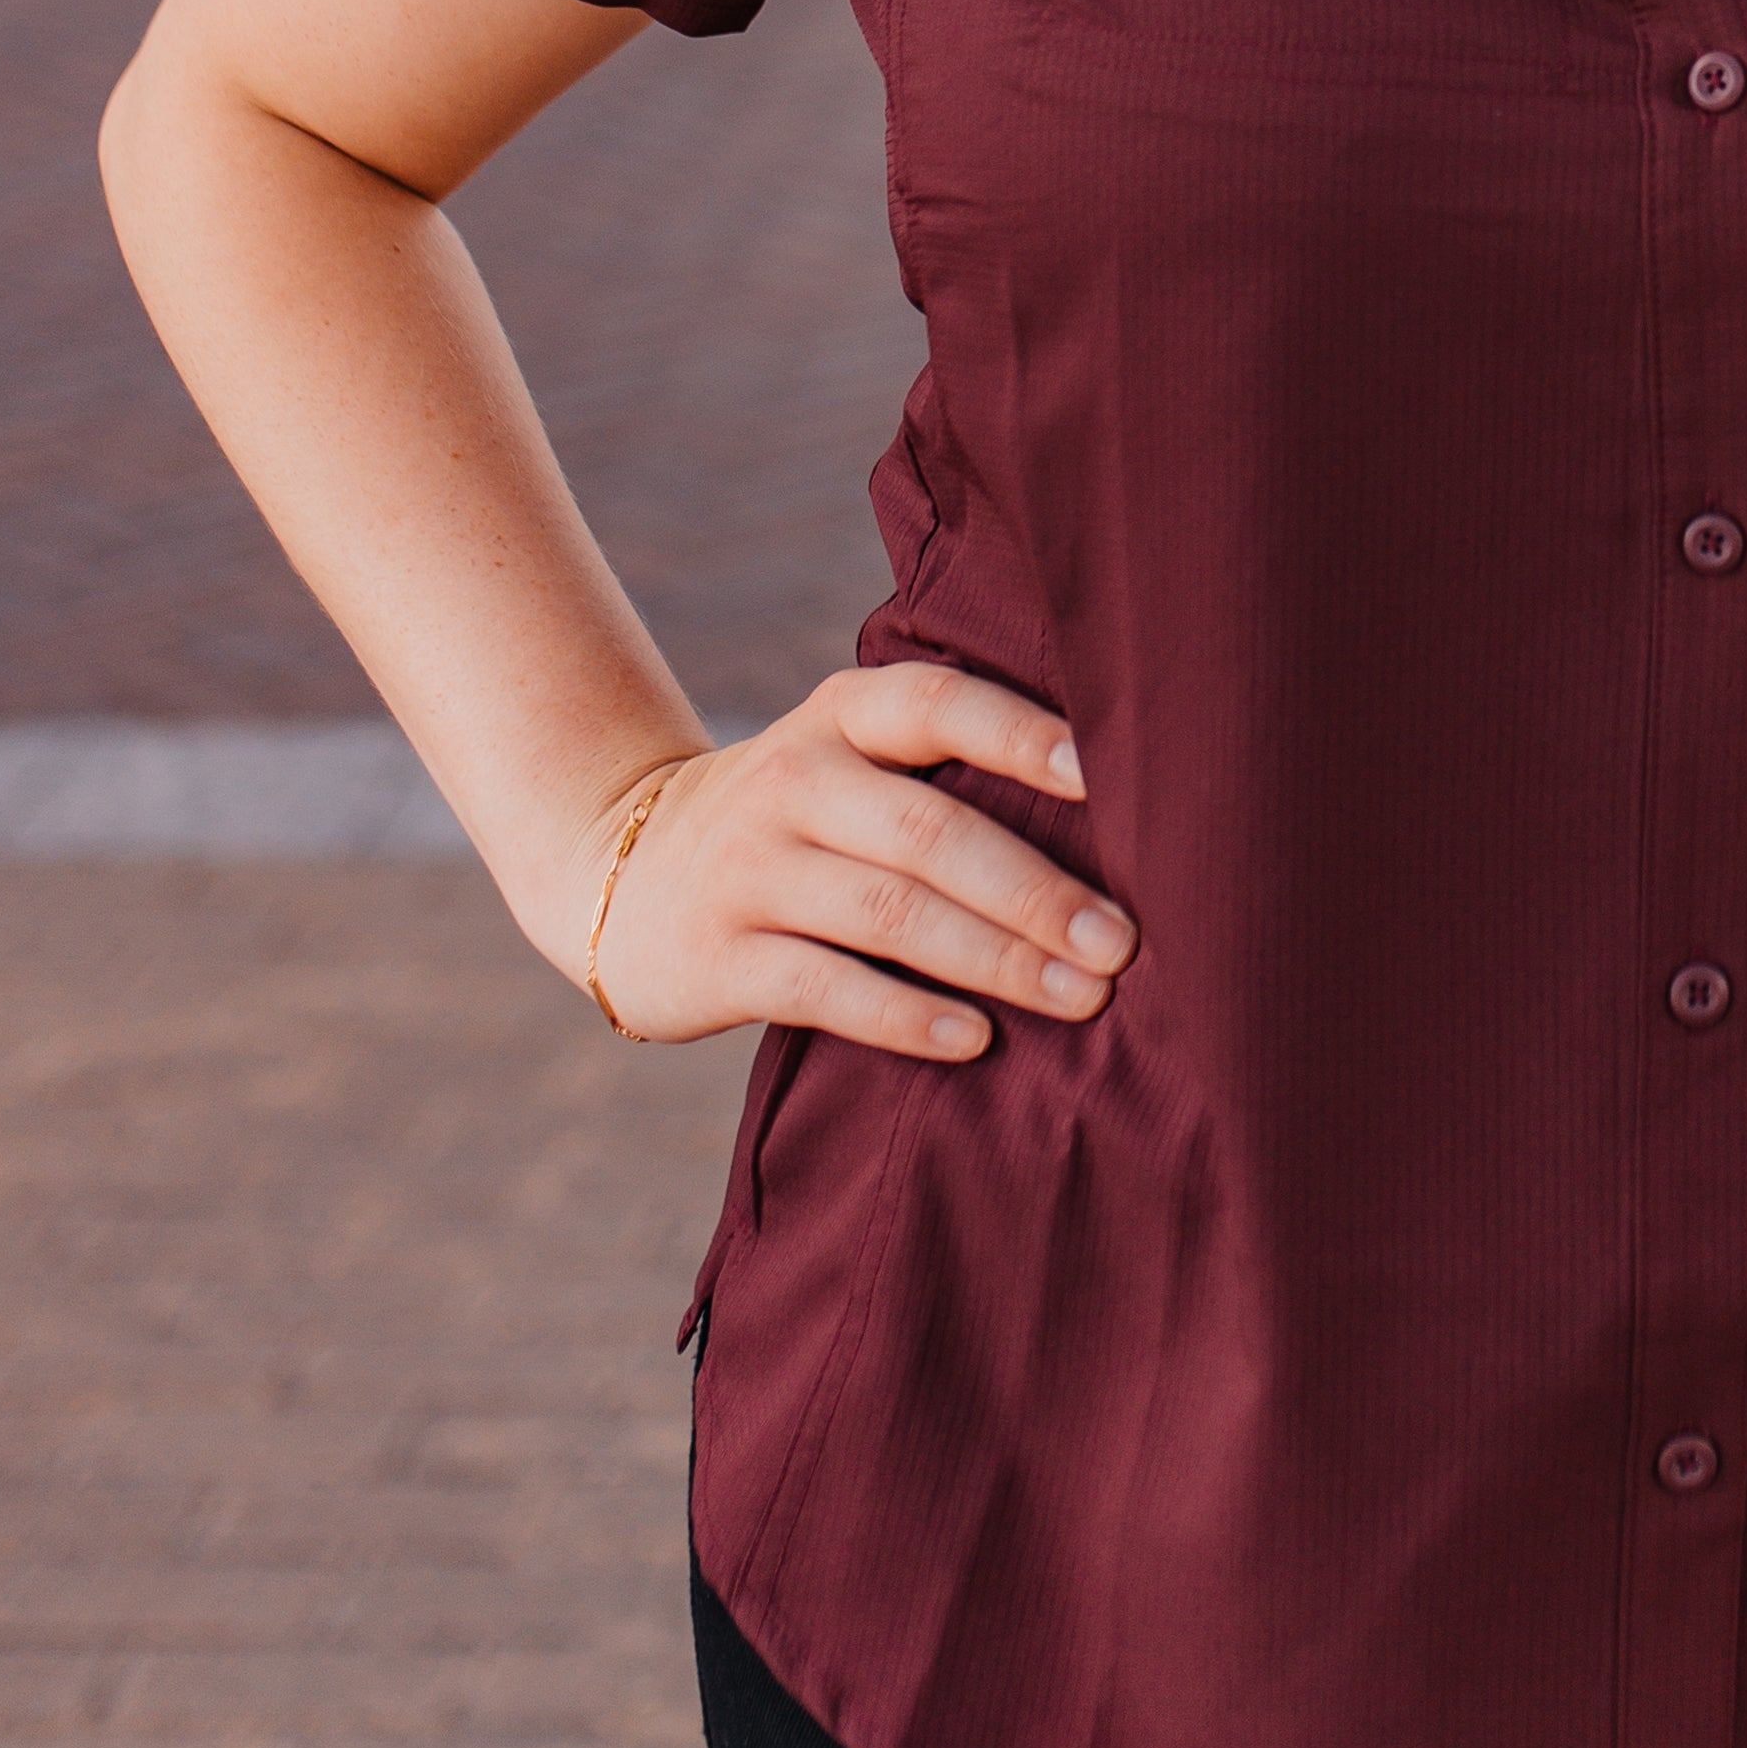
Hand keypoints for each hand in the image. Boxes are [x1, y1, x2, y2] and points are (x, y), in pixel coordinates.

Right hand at [579, 662, 1133, 1062]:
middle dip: (1035, 890)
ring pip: (889, 915)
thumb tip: (1123, 815)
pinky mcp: (719, 957)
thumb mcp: (849, 763)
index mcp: (843, 716)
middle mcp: (792, 779)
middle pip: (930, 832)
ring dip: (994, 959)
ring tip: (1081, 996)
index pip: (939, 706)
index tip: (1106, 779)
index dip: (1021, 736)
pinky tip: (976, 1041)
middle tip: (1120, 941)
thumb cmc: (800, 821)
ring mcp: (749, 868)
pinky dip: (907, 1018)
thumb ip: (947, 770)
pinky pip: (826, 990)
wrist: (623, 874)